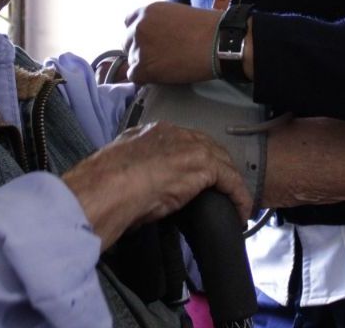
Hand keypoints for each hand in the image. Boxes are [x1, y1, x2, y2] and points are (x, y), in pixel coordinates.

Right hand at [61, 121, 251, 250]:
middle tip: (223, 190)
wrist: (106, 188)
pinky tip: (241, 212)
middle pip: (207, 147)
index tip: (198, 178)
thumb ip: (135, 172)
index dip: (194, 160)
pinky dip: (239, 196)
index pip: (182, 142)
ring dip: (230, 184)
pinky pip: (231, 181)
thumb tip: (142, 191)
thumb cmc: (104, 187)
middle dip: (218, 168)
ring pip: (222, 162)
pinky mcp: (203, 165)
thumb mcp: (120, 171)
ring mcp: (189, 146)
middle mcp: (172, 132)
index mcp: (149, 132)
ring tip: (235, 203)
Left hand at [123, 2, 219, 84]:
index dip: (140, 35)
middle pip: (127, 43)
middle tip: (160, 56)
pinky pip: (134, 76)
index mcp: (146, 11)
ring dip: (145, 64)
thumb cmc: (206, 28)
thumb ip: (159, 22)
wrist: (218, 42)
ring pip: (132, 60)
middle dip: (141, 50)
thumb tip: (155, 35)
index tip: (150, 42)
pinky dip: (146, 78)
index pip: (129, 24)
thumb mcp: (176, 13)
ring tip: (166, 66)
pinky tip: (162, 75)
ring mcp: (139, 47)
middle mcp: (138, 27)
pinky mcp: (143, 67)